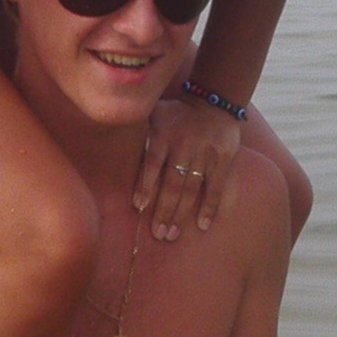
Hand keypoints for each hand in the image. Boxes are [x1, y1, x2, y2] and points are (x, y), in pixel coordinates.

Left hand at [133, 95, 241, 241]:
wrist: (215, 101)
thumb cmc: (177, 113)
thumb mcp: (156, 114)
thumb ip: (140, 131)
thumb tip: (112, 147)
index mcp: (164, 134)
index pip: (153, 162)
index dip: (146, 185)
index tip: (139, 206)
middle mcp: (184, 145)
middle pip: (172, 182)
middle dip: (164, 210)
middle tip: (157, 234)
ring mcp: (205, 153)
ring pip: (191, 189)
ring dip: (181, 214)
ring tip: (171, 235)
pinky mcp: (223, 159)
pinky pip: (216, 187)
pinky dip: (210, 207)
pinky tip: (202, 225)